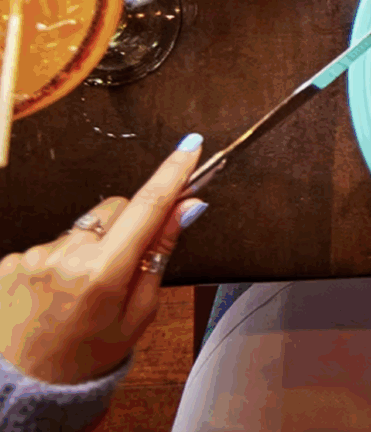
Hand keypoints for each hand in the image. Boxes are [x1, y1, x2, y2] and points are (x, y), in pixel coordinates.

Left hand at [0, 136, 205, 383]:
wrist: (24, 387)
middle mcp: (65, 256)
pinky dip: (61, 260)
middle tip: (124, 264)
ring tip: (81, 289)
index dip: (173, 173)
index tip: (190, 146)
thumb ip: (159, 255)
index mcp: (102, 272)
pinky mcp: (11, 261)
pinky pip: (51, 243)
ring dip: (91, 245)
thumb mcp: (138, 315)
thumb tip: (186, 209)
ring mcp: (33, 256)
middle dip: (128, 223)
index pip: (148, 206)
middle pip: (115, 208)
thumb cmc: (86, 358)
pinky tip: (55, 292)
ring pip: (83, 226)